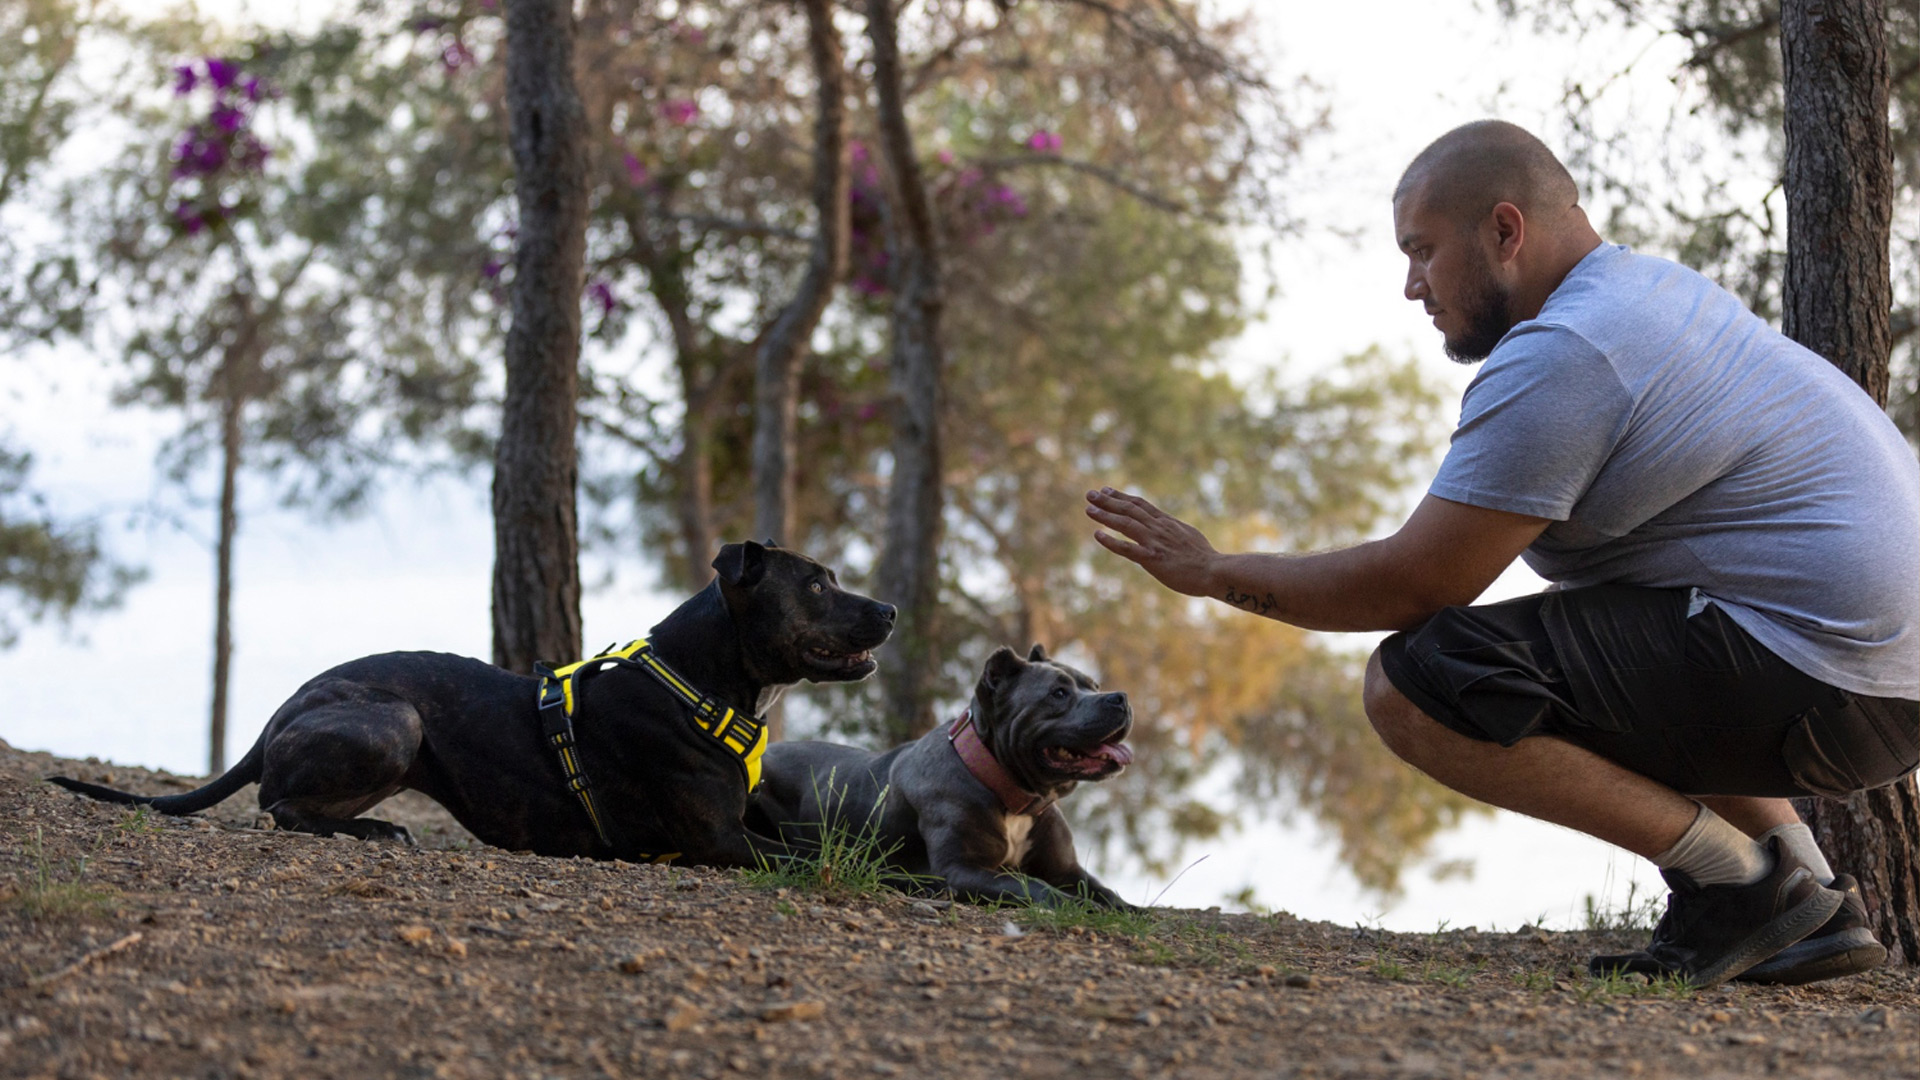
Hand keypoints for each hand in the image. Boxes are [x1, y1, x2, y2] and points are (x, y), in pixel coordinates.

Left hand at [1084, 487, 1220, 596]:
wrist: (1215, 571)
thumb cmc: (1205, 558)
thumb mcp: (1189, 536)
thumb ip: (1174, 530)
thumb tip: (1167, 527)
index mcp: (1167, 522)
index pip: (1140, 504)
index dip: (1121, 497)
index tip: (1106, 490)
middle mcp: (1159, 528)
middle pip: (1129, 510)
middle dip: (1108, 501)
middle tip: (1090, 494)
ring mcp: (1155, 542)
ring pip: (1126, 524)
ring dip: (1106, 516)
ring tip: (1089, 509)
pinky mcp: (1153, 559)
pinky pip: (1127, 549)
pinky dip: (1111, 541)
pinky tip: (1097, 534)